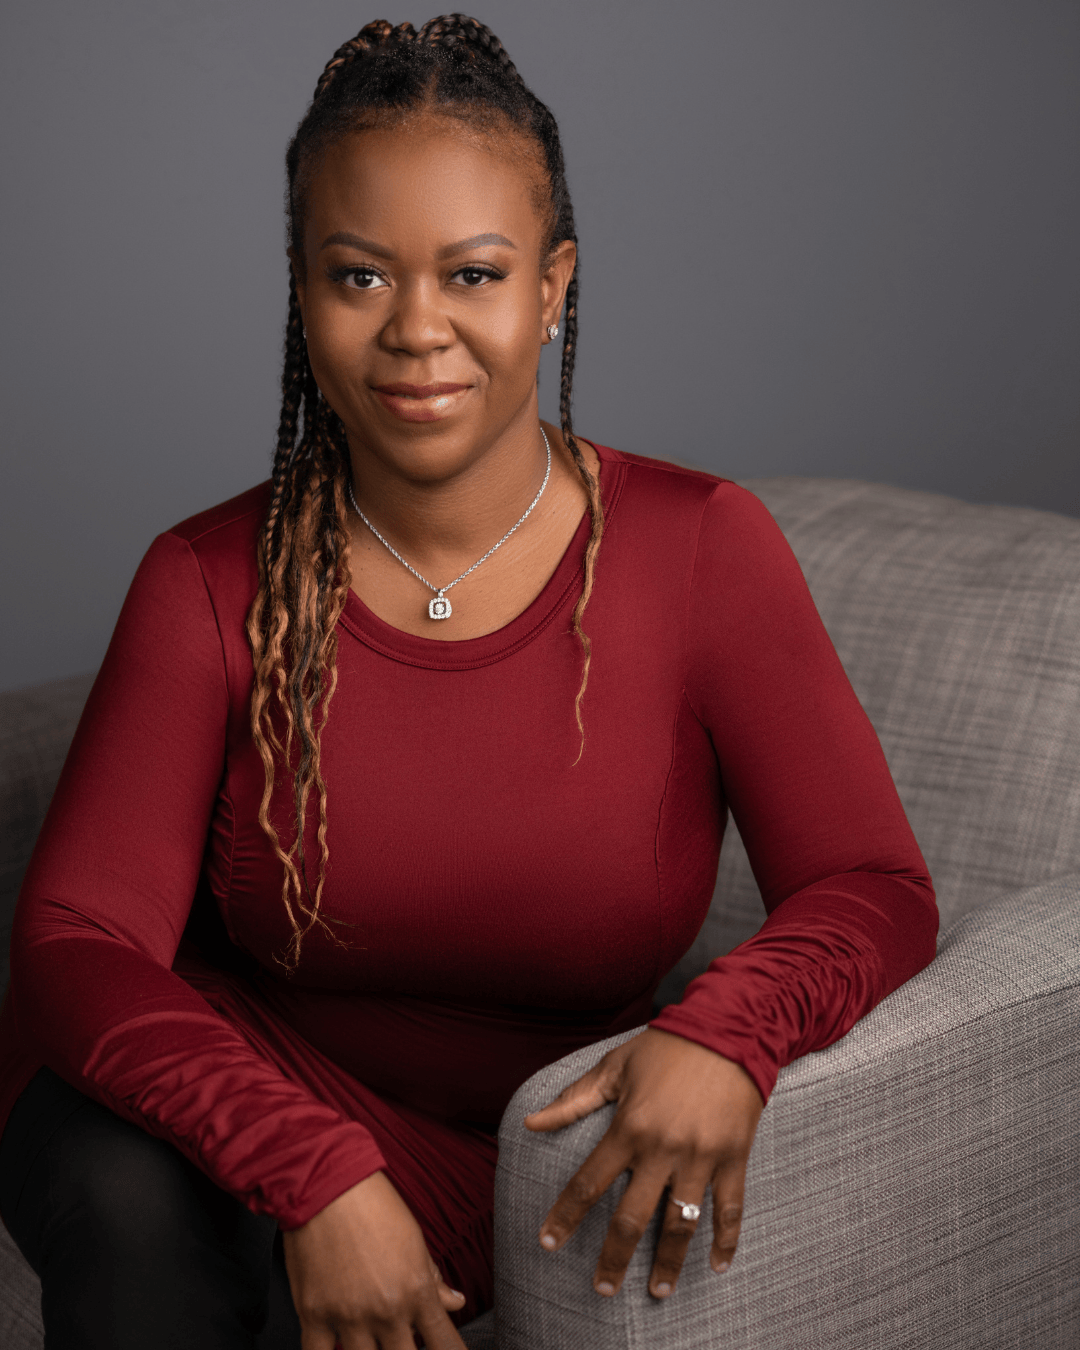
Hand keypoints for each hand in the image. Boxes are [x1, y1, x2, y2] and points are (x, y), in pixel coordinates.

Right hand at [282, 1169, 467, 1348]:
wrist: (326, 1183)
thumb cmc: (373, 1204)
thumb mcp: (414, 1239)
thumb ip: (433, 1279)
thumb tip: (454, 1303)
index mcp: (416, 1290)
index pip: (444, 1344)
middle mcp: (386, 1310)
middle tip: (402, 1340)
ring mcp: (349, 1316)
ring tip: (371, 1339)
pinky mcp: (313, 1315)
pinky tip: (337, 1345)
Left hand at [524, 1028, 763, 1301]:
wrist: (727, 1030)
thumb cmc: (664, 1047)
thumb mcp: (614, 1068)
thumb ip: (573, 1100)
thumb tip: (530, 1122)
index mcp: (628, 1128)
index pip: (588, 1183)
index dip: (565, 1216)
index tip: (548, 1243)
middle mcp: (662, 1149)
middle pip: (631, 1218)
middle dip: (614, 1258)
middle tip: (602, 1289)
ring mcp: (699, 1157)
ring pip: (680, 1224)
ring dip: (668, 1263)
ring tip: (657, 1291)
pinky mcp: (732, 1157)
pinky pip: (730, 1208)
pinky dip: (726, 1240)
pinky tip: (718, 1265)